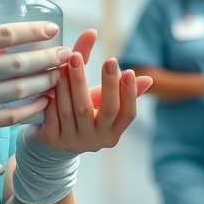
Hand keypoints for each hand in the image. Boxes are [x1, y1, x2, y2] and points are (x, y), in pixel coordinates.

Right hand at [0, 0, 72, 175]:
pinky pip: (8, 117)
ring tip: (58, 76)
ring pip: (17, 91)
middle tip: (65, 53)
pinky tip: (43, 102)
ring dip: (44, 83)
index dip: (34, 31)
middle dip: (47, 58)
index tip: (53, 29)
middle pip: (17, 63)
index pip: (4, 34)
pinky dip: (30, 110)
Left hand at [34, 30, 151, 152]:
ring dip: (74, 83)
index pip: (127, 113)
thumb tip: (150, 77)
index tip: (129, 71)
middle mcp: (96, 140)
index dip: (130, 94)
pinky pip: (54, 115)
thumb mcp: (99, 100)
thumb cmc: (83, 114)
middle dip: (108, 84)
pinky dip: (54, 95)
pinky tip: (53, 78)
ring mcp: (74, 141)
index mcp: (112, 131)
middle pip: (106, 110)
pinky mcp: (53, 139)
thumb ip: (115, 84)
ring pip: (76, 110)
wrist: (52, 143)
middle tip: (108, 60)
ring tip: (73, 60)